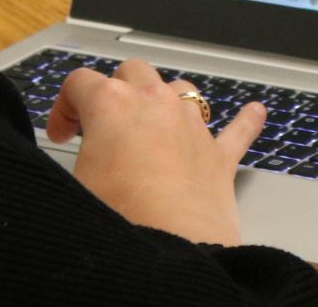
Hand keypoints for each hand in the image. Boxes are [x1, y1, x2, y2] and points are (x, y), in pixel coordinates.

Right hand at [46, 58, 265, 246]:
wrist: (174, 246)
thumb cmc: (122, 215)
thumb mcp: (75, 183)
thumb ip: (74, 158)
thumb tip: (72, 162)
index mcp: (110, 103)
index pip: (79, 82)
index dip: (64, 106)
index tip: (62, 134)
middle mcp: (153, 103)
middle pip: (132, 71)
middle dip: (116, 89)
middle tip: (104, 124)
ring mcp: (190, 126)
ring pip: (181, 88)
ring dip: (167, 98)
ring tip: (156, 120)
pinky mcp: (218, 156)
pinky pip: (237, 129)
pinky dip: (244, 120)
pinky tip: (256, 111)